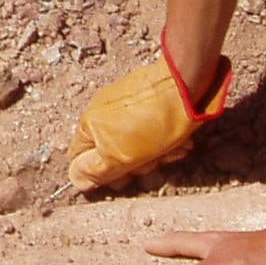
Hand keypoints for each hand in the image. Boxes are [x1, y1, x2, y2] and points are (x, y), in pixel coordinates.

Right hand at [65, 49, 229, 190]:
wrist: (188, 83)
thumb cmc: (154, 119)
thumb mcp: (120, 155)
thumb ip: (95, 170)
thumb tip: (77, 181)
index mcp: (90, 124)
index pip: (81, 160)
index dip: (101, 175)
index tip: (123, 181)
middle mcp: (104, 113)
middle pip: (112, 155)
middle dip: (134, 166)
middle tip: (150, 164)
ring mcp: (128, 105)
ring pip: (137, 145)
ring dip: (155, 155)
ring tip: (171, 150)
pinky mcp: (152, 100)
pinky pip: (154, 130)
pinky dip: (166, 141)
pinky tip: (181, 142)